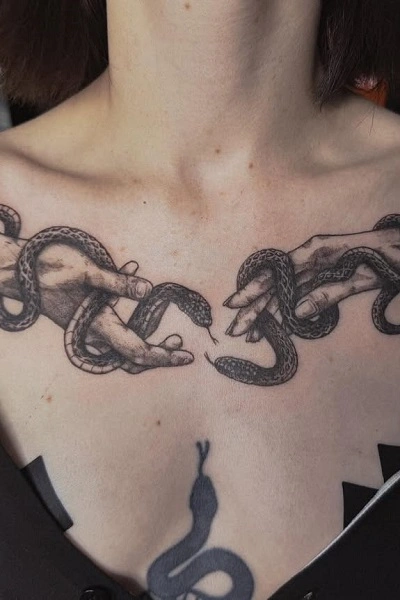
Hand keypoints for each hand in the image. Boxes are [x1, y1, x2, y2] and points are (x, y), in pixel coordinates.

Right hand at [0, 237, 193, 369]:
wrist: (18, 272)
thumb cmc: (49, 269)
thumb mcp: (86, 270)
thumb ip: (117, 282)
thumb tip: (147, 289)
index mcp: (98, 325)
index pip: (137, 350)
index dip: (163, 356)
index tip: (187, 356)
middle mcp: (95, 332)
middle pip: (132, 354)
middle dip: (159, 354)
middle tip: (181, 348)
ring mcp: (89, 327)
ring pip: (124, 345)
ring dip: (148, 342)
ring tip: (171, 336)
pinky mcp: (86, 319)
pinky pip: (115, 331)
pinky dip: (134, 327)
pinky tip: (144, 300)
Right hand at [224, 226, 399, 340]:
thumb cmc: (394, 255)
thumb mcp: (365, 272)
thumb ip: (330, 291)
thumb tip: (297, 312)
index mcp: (318, 250)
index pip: (278, 271)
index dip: (254, 288)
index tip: (234, 304)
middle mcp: (313, 260)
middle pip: (276, 286)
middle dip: (253, 308)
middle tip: (235, 330)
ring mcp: (319, 272)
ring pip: (285, 296)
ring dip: (267, 316)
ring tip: (250, 336)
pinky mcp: (328, 283)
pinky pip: (302, 301)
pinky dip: (287, 316)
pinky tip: (274, 328)